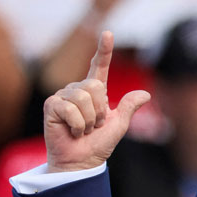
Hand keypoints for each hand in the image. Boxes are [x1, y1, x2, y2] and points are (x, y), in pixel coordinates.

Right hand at [44, 31, 150, 171]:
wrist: (81, 162)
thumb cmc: (98, 145)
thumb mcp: (119, 125)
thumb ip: (129, 107)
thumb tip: (146, 94)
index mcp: (95, 91)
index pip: (99, 66)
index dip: (104, 50)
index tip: (108, 33)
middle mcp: (77, 89)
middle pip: (94, 85)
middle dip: (100, 110)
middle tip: (95, 125)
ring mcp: (63, 96)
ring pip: (83, 97)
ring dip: (89, 120)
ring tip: (83, 130)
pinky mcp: (51, 106)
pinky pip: (70, 108)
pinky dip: (78, 125)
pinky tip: (72, 132)